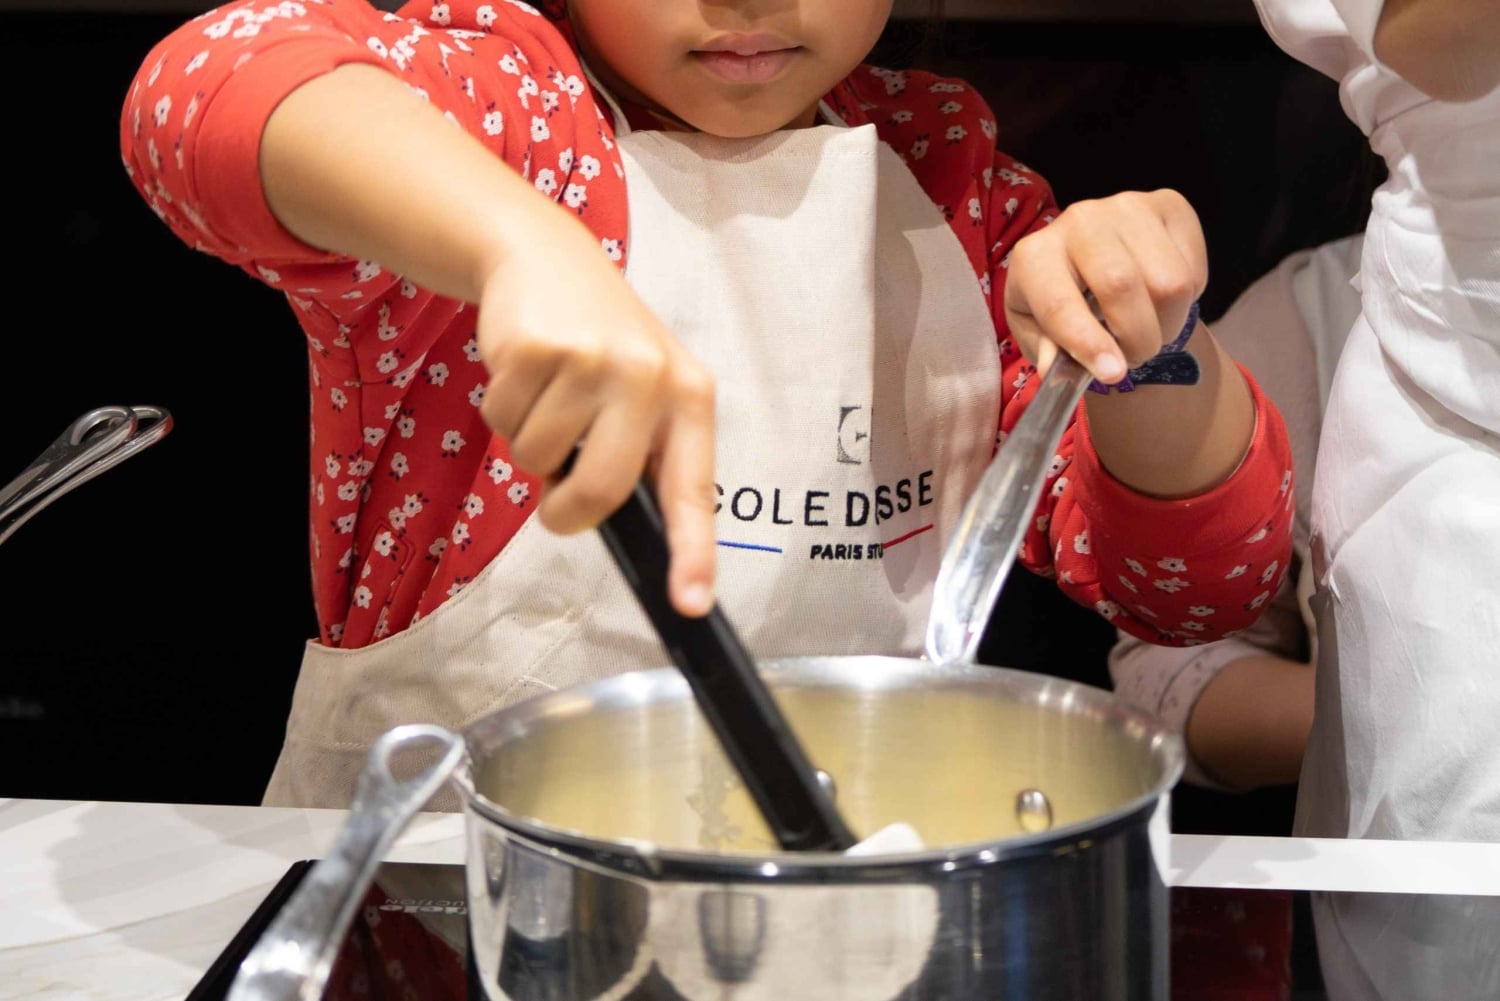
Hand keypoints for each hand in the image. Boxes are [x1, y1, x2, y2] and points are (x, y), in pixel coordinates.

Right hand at [475, 215, 716, 617]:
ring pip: (537, 459)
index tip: (689, 603)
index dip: (693, 552)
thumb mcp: (644, 387)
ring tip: (547, 393)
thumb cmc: (601, 341)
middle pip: (599, 491)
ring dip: (528, 442)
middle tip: (555, 492)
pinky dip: (502, 409)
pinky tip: (524, 369)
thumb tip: (631, 533)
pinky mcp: (536, 347)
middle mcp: (649, 376)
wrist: (546, 257)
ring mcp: (591, 359)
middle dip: (564, 510)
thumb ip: (641, 453)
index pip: (693, 489)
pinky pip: (502, 421)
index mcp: (688, 398)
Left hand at [1003, 189, 1205, 383]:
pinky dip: (1187, 300)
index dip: (1087, 343)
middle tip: (1133, 357)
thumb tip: (1056, 371)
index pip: (1060, 302)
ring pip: (1169, 283)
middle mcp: (1078, 221)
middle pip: (1121, 286)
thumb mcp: (1040, 332)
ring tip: (1147, 330)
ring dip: (1166, 325)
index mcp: (1034, 256)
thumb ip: (1048, 351)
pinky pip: (1193, 269)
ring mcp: (1126, 206)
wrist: (1091, 263)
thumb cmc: (1061, 303)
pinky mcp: (1169, 205)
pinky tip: (1160, 296)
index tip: (1112, 373)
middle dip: (1136, 340)